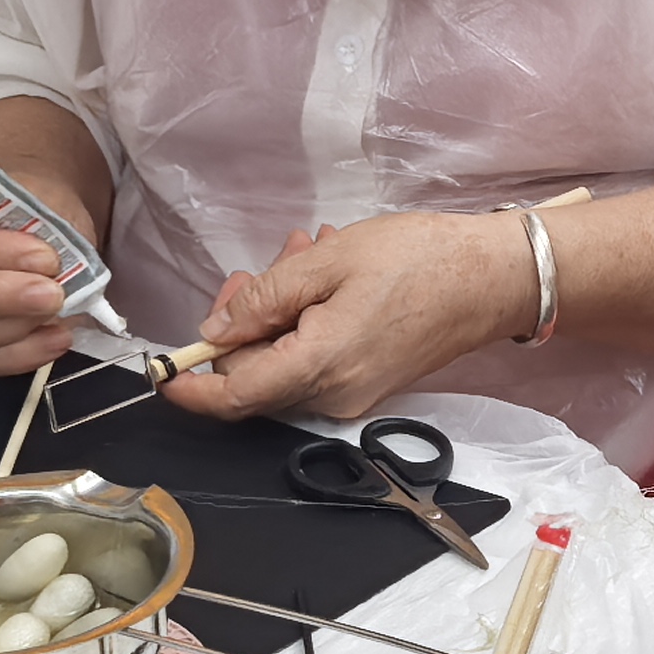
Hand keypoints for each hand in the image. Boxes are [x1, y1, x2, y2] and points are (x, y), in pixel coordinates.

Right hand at [0, 182, 78, 377]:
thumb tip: (53, 268)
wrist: (40, 228)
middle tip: (50, 296)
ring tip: (56, 315)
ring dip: (9, 330)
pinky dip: (17, 356)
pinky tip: (53, 339)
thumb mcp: (38, 198)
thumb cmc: (32, 209)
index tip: (46, 258)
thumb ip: (38, 225)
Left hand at [161, 210, 532, 426]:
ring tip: (303, 256)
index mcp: (318, 365)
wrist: (492, 279)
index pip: (234, 396)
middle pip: (255, 378)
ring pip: (283, 366)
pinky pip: (313, 364)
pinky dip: (304, 325)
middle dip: (242, 323)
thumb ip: (264, 299)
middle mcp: (333, 396)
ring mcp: (353, 396)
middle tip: (261, 266)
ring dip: (277, 315)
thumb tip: (217, 332)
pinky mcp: (368, 386)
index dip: (190, 388)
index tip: (161, 373)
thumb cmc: (418, 260)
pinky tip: (326, 280)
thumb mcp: (328, 260)